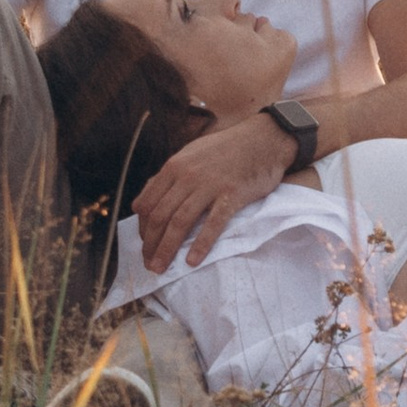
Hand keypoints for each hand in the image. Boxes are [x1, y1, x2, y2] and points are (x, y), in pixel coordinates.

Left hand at [134, 113, 296, 270]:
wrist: (263, 139)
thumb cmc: (227, 149)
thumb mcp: (191, 155)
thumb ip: (168, 178)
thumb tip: (143, 202)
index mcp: (174, 167)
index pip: (148, 203)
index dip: (143, 228)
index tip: (145, 245)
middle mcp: (187, 176)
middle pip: (161, 216)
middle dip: (151, 244)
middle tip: (149, 264)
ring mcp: (210, 186)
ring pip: (180, 222)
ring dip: (167, 248)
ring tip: (161, 268)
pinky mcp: (232, 195)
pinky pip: (212, 224)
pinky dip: (200, 244)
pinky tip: (192, 261)